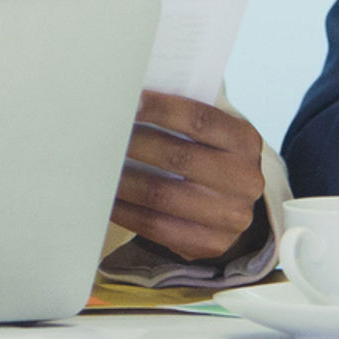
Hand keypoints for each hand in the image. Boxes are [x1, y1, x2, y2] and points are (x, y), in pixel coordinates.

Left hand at [113, 93, 270, 262]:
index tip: (126, 100)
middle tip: (99, 133)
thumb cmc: (213, 158)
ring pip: (161, 195)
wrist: (238, 210)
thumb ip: (185, 114)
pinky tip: (104, 196)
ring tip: (93, 165)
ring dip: (121, 179)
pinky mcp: (209, 243)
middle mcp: (243, 179)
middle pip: (176, 157)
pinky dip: (124, 209)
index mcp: (244, 141)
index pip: (199, 119)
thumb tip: (133, 94)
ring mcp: (229, 215)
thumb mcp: (215, 133)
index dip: (160, 109)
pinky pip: (154, 225)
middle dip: (132, 143)